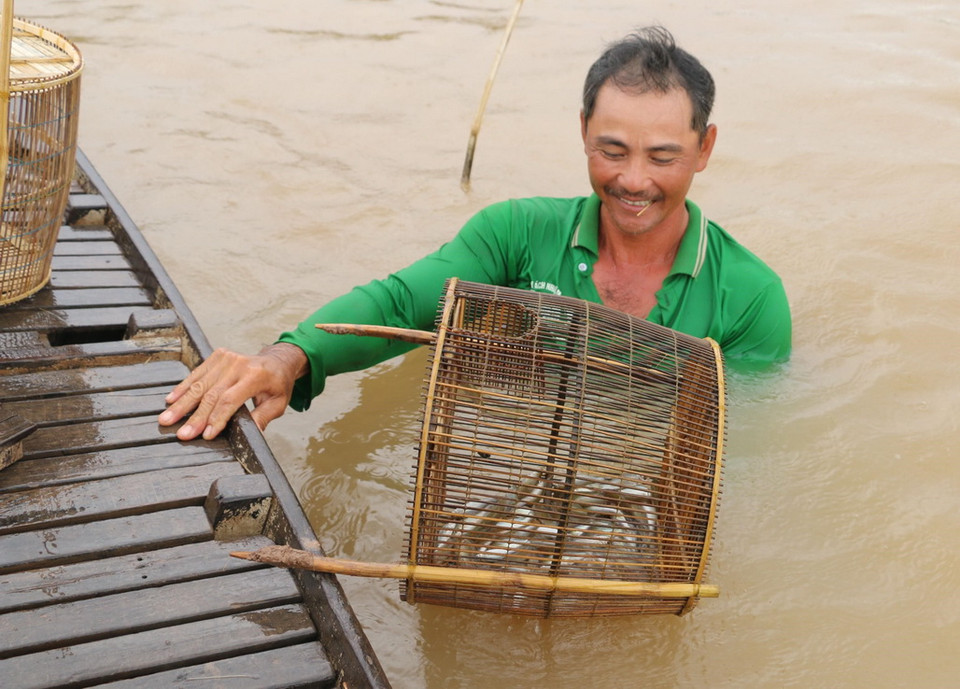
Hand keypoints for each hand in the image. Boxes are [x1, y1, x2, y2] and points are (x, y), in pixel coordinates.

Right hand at [158, 343, 307, 440]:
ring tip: (167, 418)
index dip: (216, 418)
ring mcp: (227, 358)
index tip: (205, 435)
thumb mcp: (278, 403)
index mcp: (256, 376)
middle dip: (195, 416)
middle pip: (211, 394)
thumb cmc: (278, 385)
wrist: (278, 361)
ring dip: (182, 403)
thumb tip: (251, 436)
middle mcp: (239, 364)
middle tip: (181, 433)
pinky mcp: (218, 355)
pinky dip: (183, 387)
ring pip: (200, 384)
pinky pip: (198, 373)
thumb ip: (262, 418)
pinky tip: (171, 399)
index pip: (230, 400)